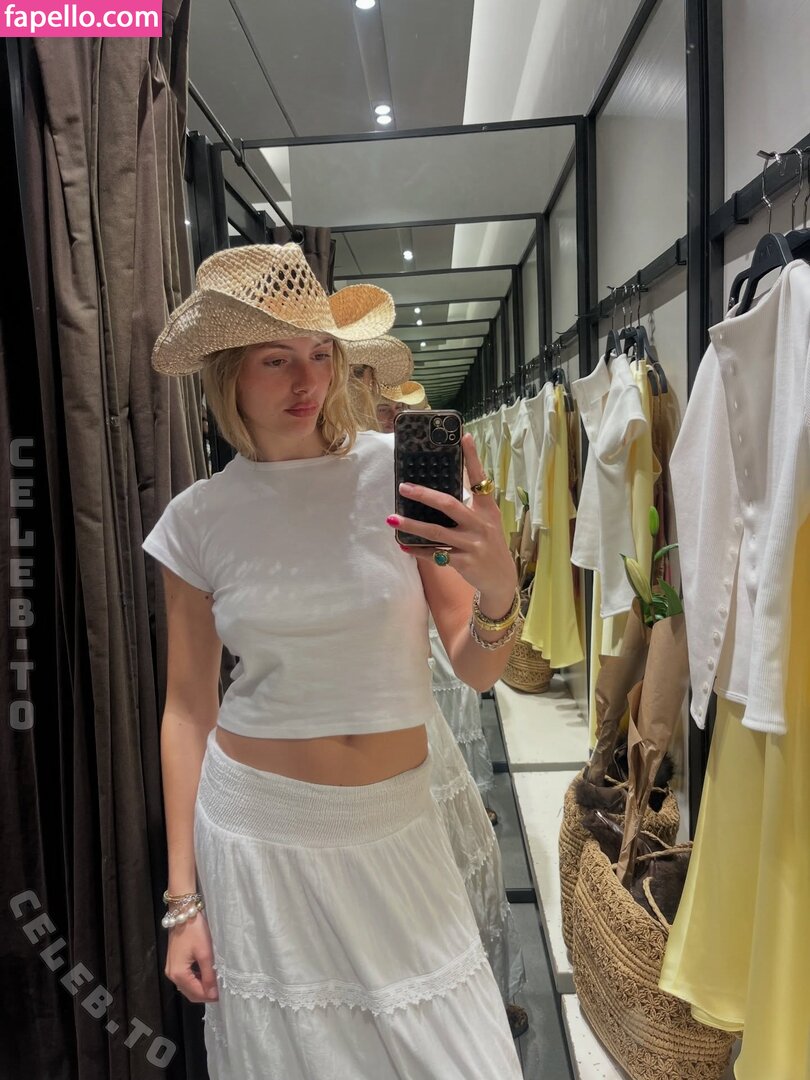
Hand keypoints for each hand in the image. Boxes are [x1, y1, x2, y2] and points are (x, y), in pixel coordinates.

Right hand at [164, 914, 218, 1003]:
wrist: (183, 911)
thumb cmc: (195, 931)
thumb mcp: (205, 953)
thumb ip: (209, 975)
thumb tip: (213, 995)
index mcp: (178, 974)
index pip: (195, 994)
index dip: (210, 996)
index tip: (225, 995)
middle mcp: (172, 975)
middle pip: (190, 993)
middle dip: (206, 994)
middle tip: (222, 990)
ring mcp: (172, 968)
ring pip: (188, 986)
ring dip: (201, 987)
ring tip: (217, 982)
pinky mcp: (174, 962)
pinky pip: (186, 977)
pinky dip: (196, 979)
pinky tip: (207, 973)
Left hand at [388, 433, 517, 600]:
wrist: (501, 579)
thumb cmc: (488, 545)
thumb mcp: (486, 523)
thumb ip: (468, 509)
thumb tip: (436, 495)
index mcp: (487, 509)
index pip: (480, 479)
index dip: (472, 458)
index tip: (463, 436)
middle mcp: (480, 524)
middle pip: (449, 505)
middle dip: (423, 495)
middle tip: (403, 487)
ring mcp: (472, 544)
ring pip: (436, 532)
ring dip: (411, 526)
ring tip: (392, 519)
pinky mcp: (464, 562)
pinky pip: (435, 554)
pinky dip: (418, 550)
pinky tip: (404, 546)